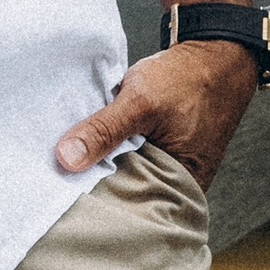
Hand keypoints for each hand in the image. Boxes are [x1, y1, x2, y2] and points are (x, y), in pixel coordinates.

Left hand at [54, 39, 260, 189]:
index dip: (93, 203)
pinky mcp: (157, 153)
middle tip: (56, 177)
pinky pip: (127, 159)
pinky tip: (91, 144)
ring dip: (100, 167)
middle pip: (123, 197)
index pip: (126, 212)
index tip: (59, 193)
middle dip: (93, 187)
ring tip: (69, 162)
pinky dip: (111, 152)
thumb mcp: (140, 102)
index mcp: (178, 189)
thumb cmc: (187, 80)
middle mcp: (174, 188)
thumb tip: (66, 159)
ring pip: (123, 176)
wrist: (213, 57)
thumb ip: (104, 130)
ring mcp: (166, 170)